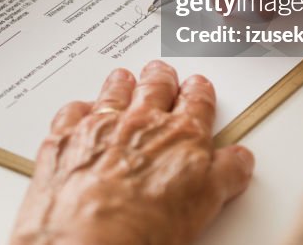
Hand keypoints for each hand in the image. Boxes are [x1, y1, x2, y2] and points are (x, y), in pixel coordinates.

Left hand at [10, 61, 252, 244]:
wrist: (88, 240)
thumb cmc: (144, 228)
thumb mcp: (204, 205)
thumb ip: (225, 175)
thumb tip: (238, 160)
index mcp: (181, 136)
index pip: (196, 102)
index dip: (199, 92)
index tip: (198, 87)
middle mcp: (141, 122)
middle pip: (155, 87)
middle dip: (161, 78)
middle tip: (162, 73)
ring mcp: (100, 126)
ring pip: (114, 91)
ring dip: (121, 83)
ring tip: (124, 79)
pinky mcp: (64, 138)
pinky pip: (73, 111)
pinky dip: (79, 110)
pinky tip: (82, 112)